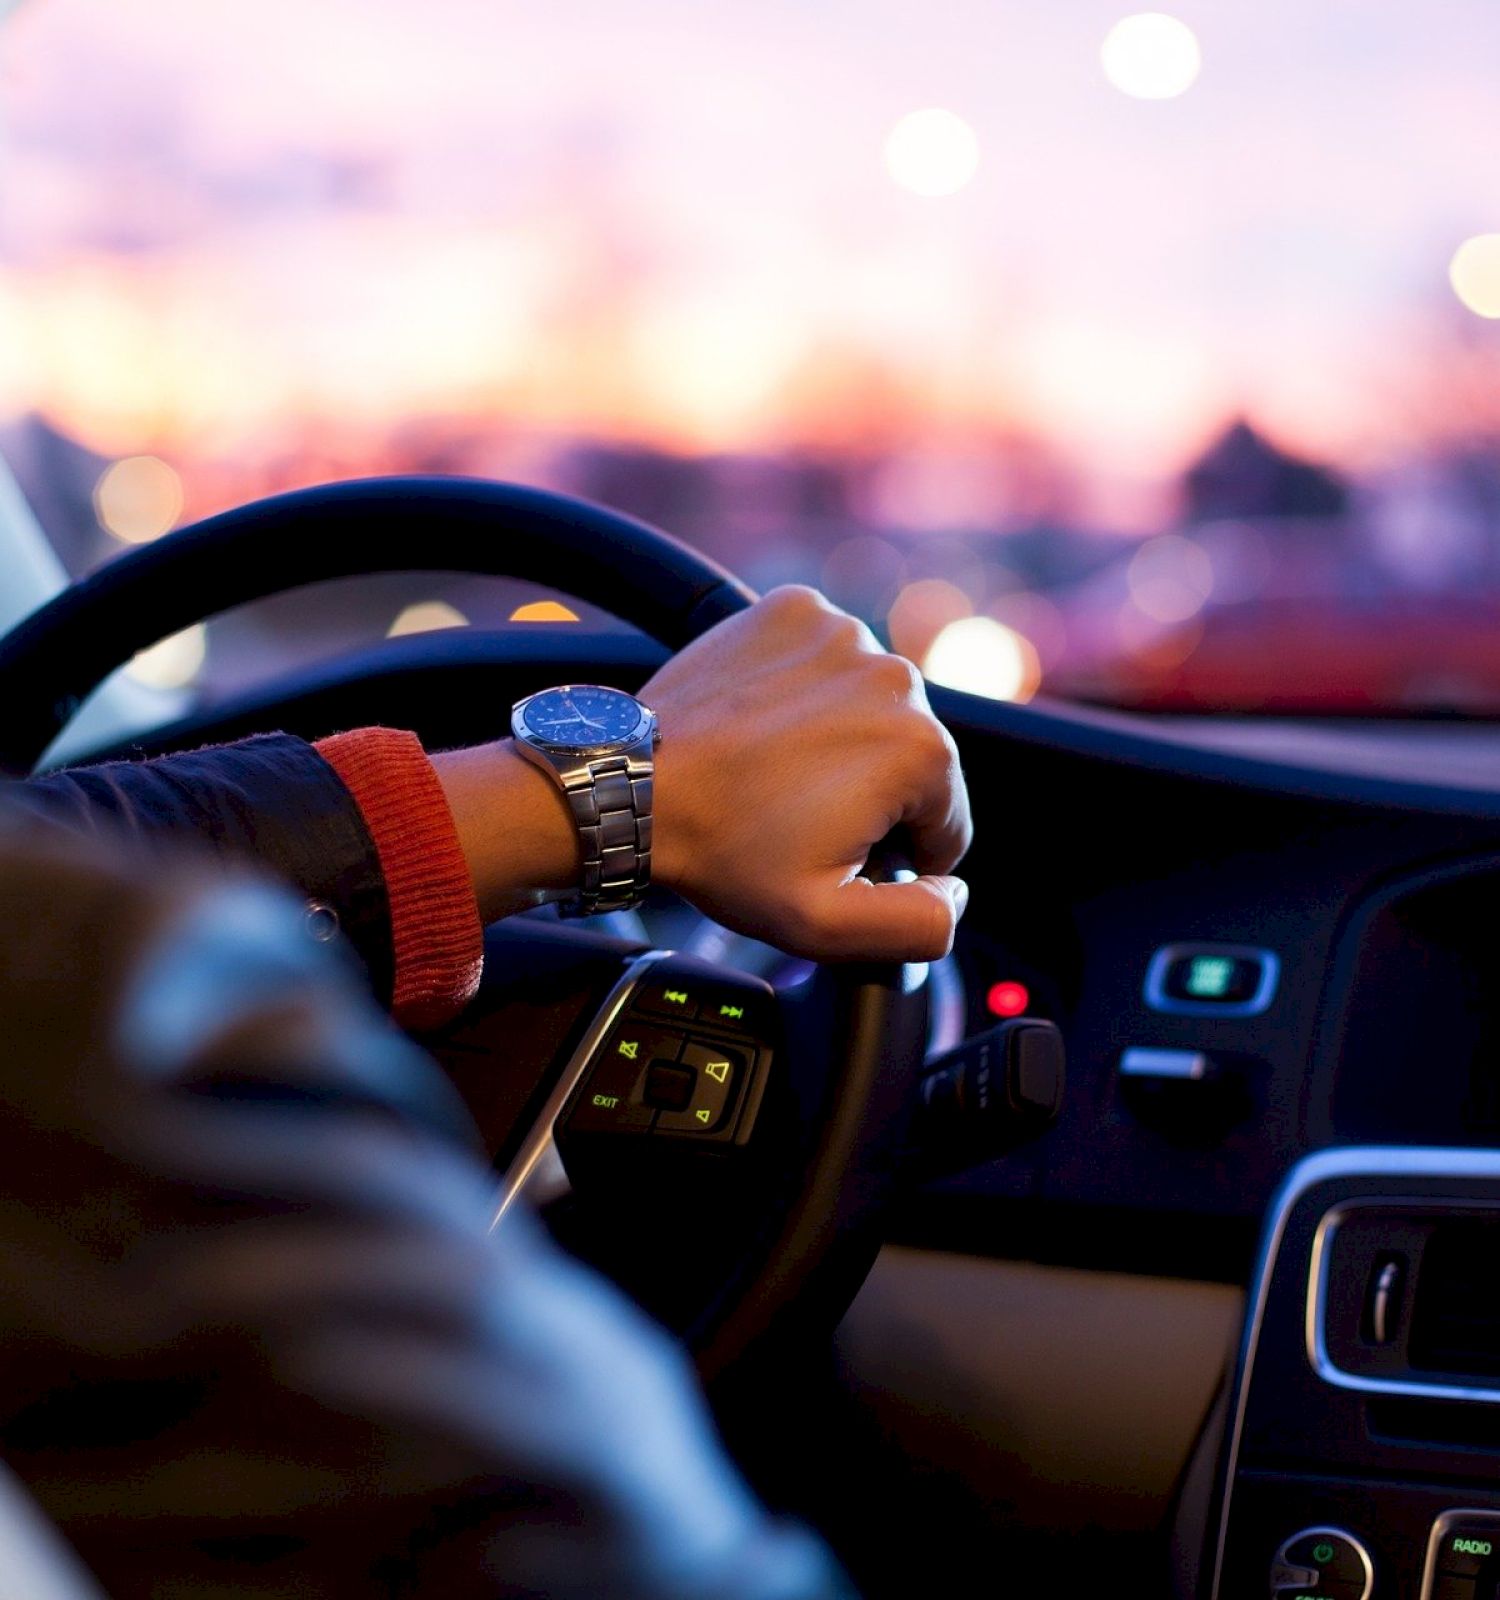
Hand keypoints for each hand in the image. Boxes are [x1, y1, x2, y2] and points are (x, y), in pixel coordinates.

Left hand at [644, 586, 971, 961]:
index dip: (893, 855)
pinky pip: (826, 660)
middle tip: (795, 816)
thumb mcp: (827, 924)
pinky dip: (806, 689)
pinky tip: (765, 724)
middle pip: (912, 759)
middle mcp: (896, 677)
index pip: (945, 822)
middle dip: (869, 794)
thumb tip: (955, 892)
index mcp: (922, 750)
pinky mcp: (796, 610)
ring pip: (871, 707)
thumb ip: (919, 924)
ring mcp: (843, 633)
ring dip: (841, 739)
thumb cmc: (723, 851)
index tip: (831, 852)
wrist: (634, 786)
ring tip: (775, 771)